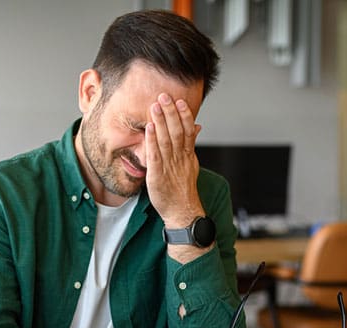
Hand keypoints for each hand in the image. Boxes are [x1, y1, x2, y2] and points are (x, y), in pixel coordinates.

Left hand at [144, 93, 203, 228]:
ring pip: (166, 140)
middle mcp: (180, 158)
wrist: (182, 211)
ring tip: (155, 106)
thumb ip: (192, 144)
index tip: (180, 101)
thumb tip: (197, 126)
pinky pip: (155, 155)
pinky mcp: (158, 175)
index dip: (185, 115)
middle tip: (164, 96)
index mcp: (188, 155)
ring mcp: (169, 166)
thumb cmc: (183, 189)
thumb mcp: (192, 164)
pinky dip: (152, 141)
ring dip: (161, 122)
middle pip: (177, 131)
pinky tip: (149, 128)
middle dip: (171, 113)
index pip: (188, 131)